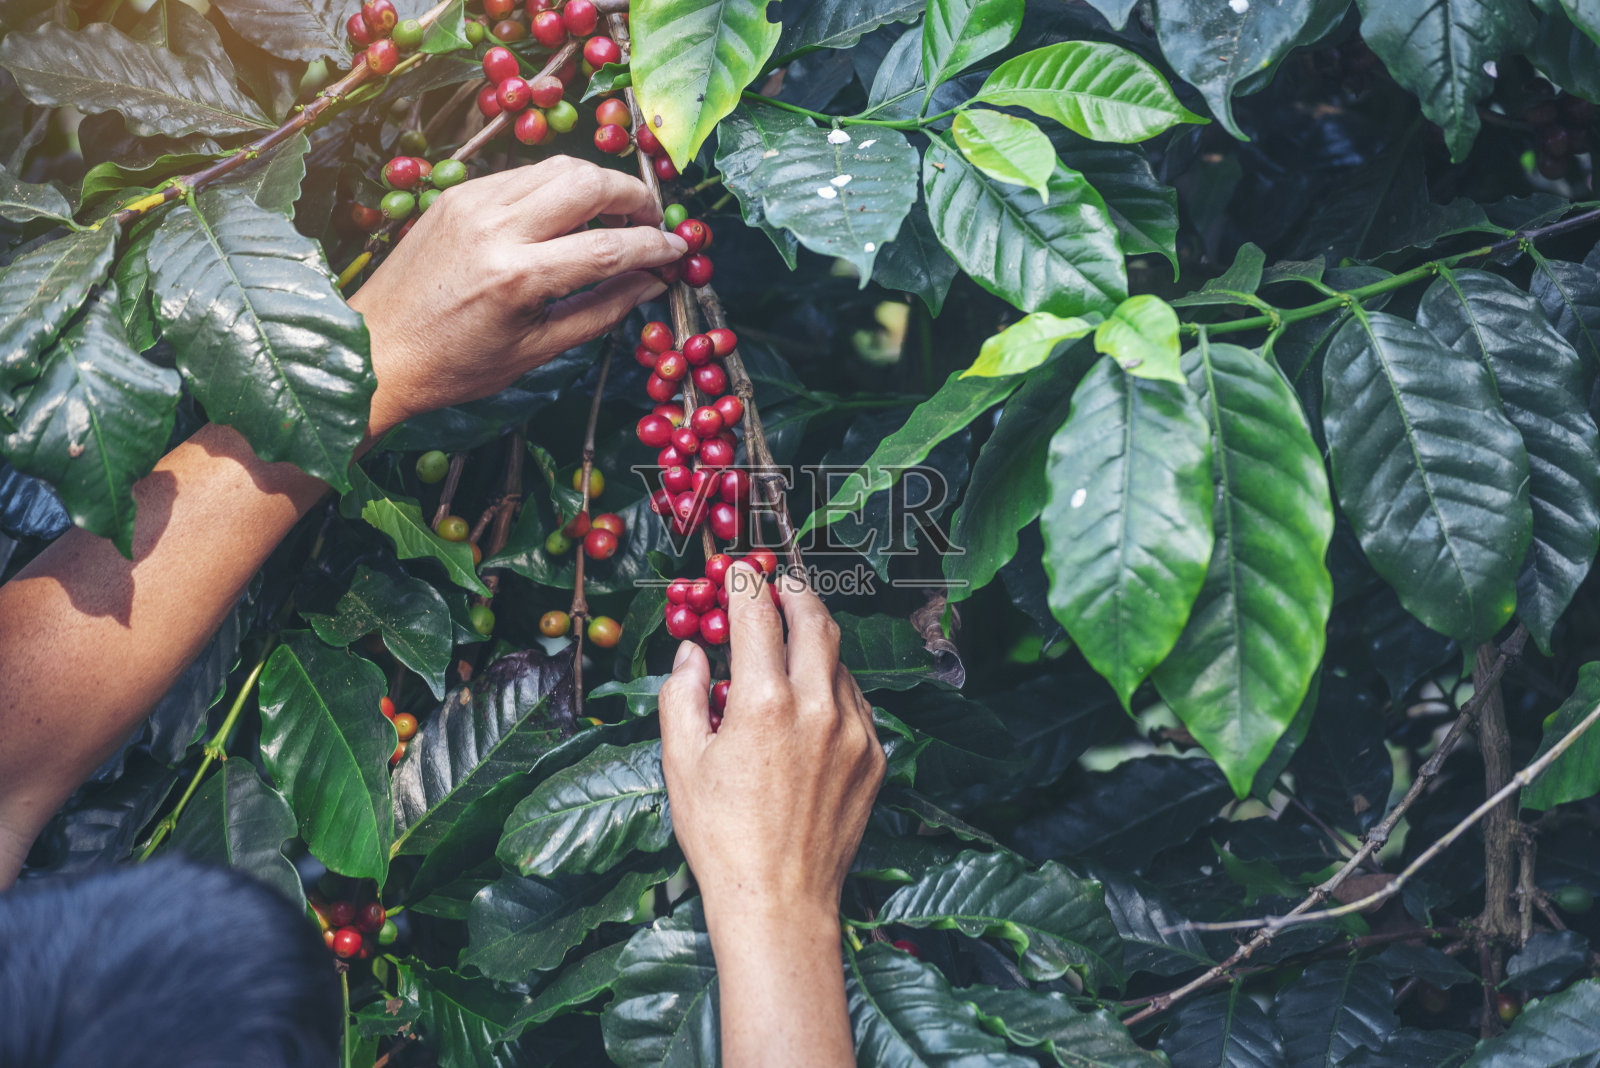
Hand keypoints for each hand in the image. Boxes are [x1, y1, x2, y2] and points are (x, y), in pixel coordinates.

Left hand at [347, 156, 684, 433]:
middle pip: (587, 183)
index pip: (608, 246)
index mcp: (517, 277)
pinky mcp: (457, 194)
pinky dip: (557, 188)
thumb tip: (651, 284)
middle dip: (634, 196)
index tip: (680, 251)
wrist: (374, 349)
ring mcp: (472, 203)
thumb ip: (601, 310)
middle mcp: (495, 228)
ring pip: (558, 167)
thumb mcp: (537, 350)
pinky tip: (566, 217)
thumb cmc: (456, 366)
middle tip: (652, 223)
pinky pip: (524, 175)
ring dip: (598, 185)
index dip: (654, 246)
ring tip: (615, 217)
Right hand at [659, 563, 885, 926]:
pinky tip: (812, 700)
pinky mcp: (874, 758)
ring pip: (841, 662)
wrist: (780, 902)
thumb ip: (682, 695)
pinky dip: (834, 687)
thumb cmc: (722, 838)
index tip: (737, 570)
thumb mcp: (682, 762)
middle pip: (816, 620)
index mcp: (765, 702)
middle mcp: (819, 707)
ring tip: (793, 641)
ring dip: (816, 642)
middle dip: (796, 591)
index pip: (758, 615)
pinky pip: (856, 703)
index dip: (745, 583)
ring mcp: (855, 732)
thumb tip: (692, 652)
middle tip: (780, 581)